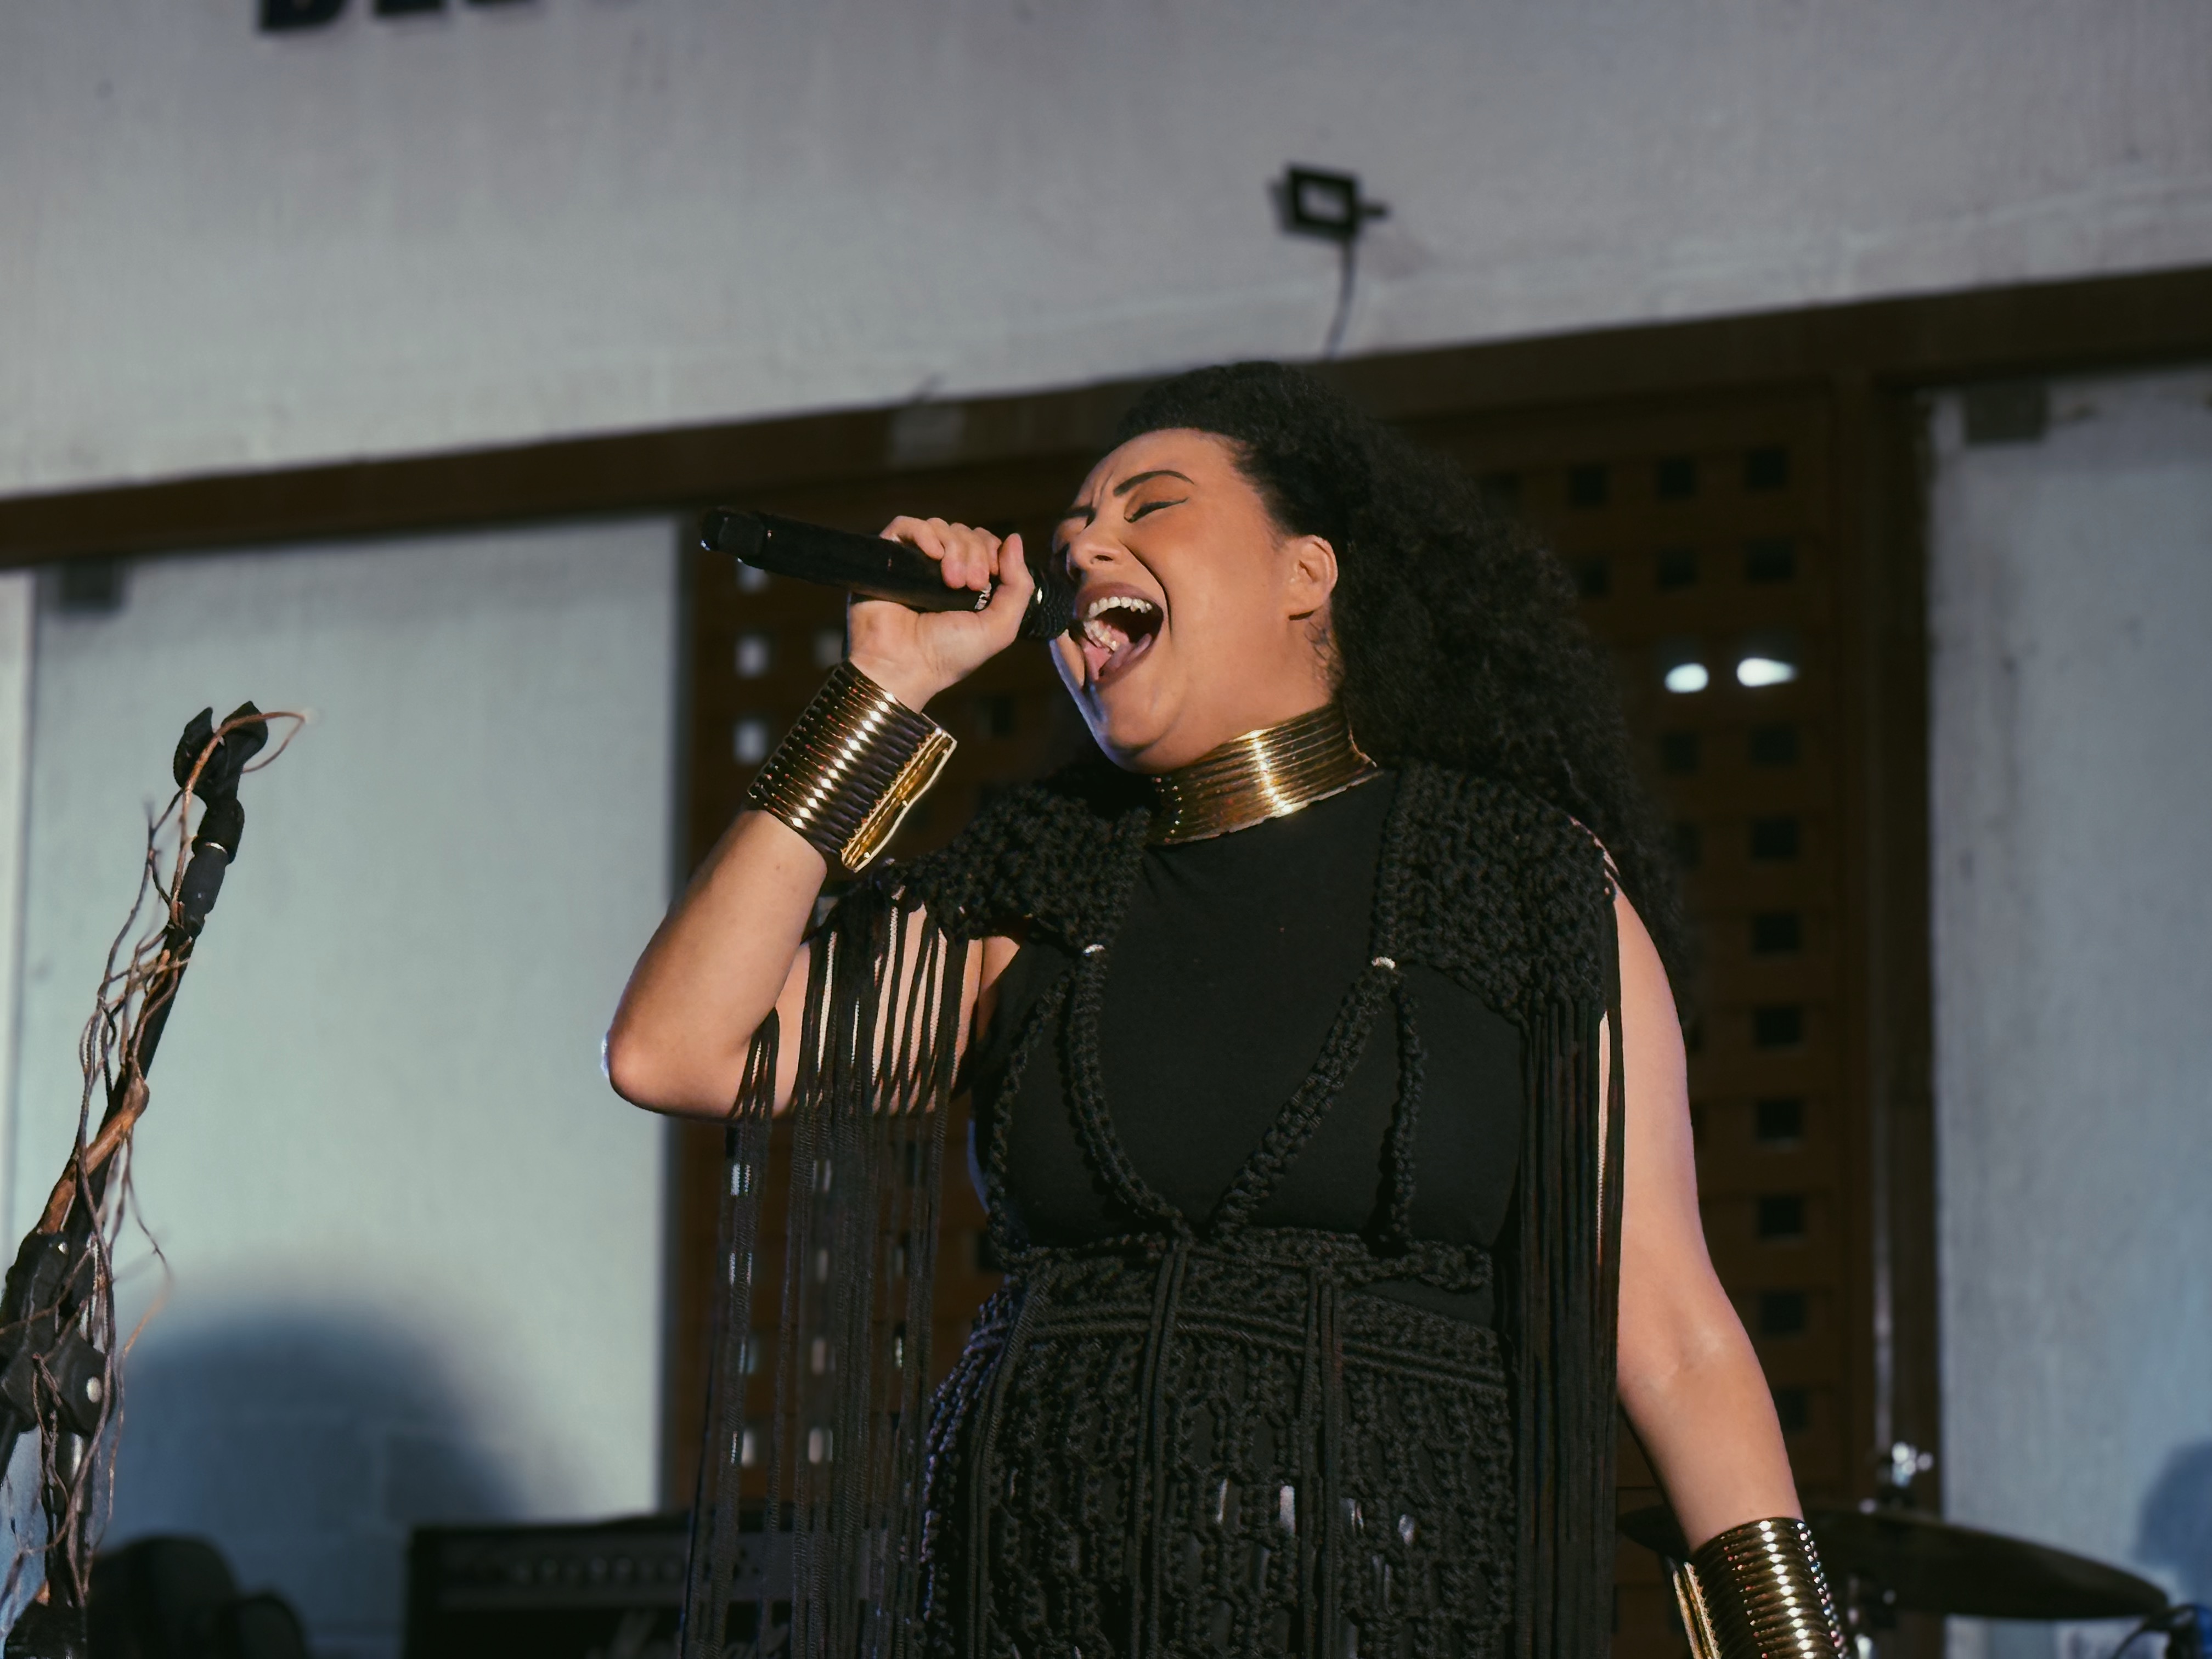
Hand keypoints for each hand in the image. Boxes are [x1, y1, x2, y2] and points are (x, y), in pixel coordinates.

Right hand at [846, 517, 1034, 710]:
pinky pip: (906, 525)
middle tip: (970, 585)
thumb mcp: (999, 628)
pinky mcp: (888, 558)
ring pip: (940, 526)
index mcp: (968, 584)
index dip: (992, 550)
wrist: (902, 667)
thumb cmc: (949, 655)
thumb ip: (1017, 586)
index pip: (985, 543)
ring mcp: (914, 562)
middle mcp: (941, 569)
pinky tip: (932, 554)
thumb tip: (1014, 538)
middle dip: (975, 552)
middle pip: (965, 533)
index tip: (991, 577)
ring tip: (950, 581)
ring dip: (953, 547)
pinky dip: (923, 532)